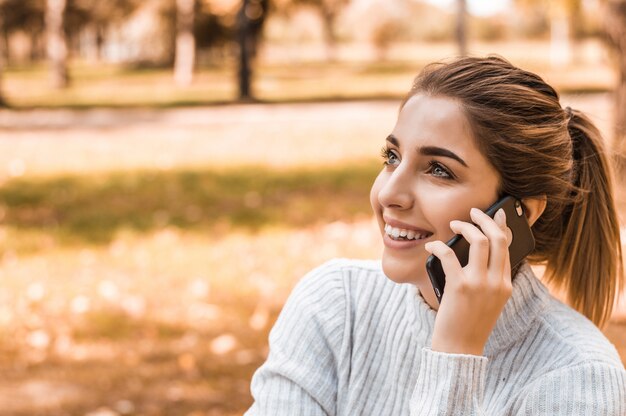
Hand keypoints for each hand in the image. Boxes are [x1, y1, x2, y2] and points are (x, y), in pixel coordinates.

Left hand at [425, 208, 512, 355]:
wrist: (460, 349)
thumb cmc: (469, 323)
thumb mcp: (488, 301)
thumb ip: (489, 278)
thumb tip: (477, 249)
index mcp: (506, 285)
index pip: (508, 248)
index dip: (501, 227)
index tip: (496, 214)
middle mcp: (496, 282)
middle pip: (497, 238)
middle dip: (485, 219)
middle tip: (474, 211)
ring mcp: (479, 284)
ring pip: (479, 241)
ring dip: (465, 226)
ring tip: (454, 223)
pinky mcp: (459, 287)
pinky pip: (449, 254)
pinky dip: (438, 245)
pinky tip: (432, 244)